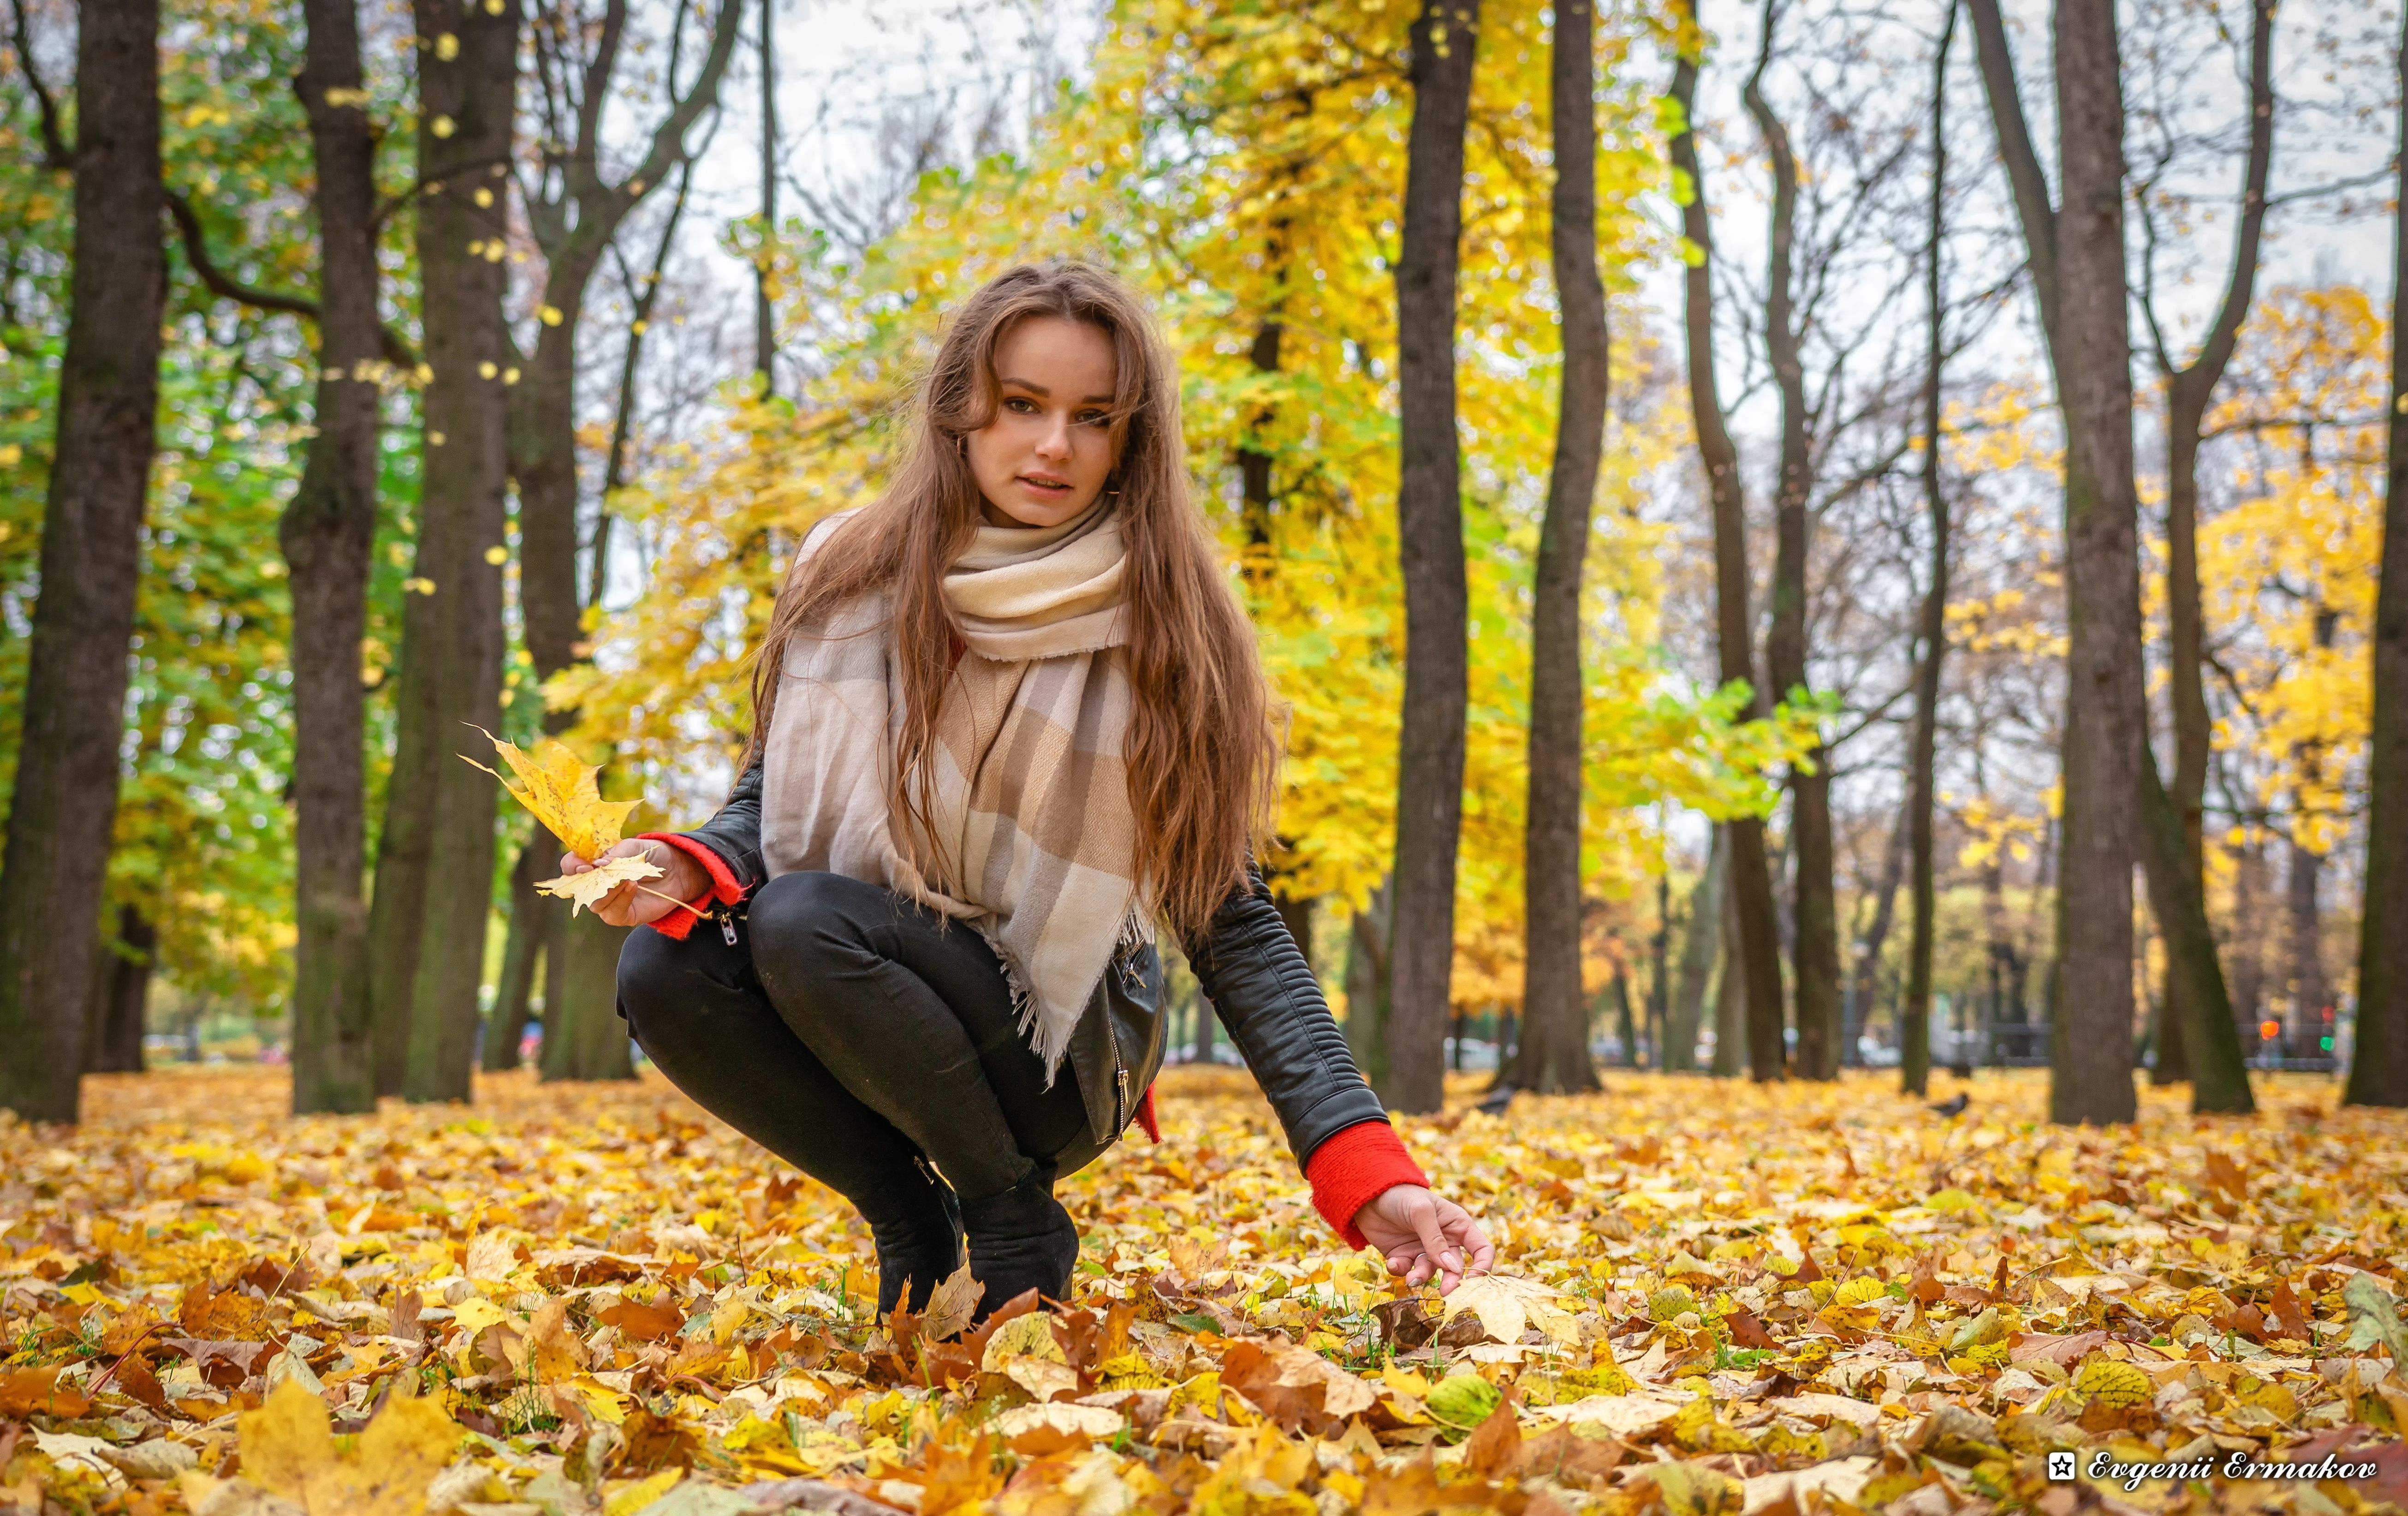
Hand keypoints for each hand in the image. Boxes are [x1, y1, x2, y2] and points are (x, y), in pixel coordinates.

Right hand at [560, 838, 705, 928]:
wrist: (680, 870)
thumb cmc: (655, 855)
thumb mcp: (635, 847)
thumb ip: (617, 853)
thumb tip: (597, 864)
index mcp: (595, 864)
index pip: (571, 867)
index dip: (571, 866)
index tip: (583, 864)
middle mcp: (598, 884)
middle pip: (578, 889)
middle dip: (588, 881)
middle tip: (600, 871)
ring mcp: (610, 901)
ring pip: (595, 903)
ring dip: (608, 890)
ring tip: (627, 877)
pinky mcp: (624, 915)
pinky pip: (613, 914)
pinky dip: (621, 900)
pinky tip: (633, 886)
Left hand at [1355, 1184, 1493, 1294]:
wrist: (1369, 1194)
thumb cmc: (1402, 1195)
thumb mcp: (1421, 1211)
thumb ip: (1435, 1240)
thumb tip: (1451, 1268)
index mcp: (1457, 1225)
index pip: (1481, 1249)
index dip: (1482, 1266)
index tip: (1473, 1280)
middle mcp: (1444, 1240)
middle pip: (1456, 1268)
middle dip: (1450, 1281)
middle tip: (1443, 1292)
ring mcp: (1424, 1250)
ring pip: (1430, 1272)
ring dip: (1421, 1277)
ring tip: (1410, 1277)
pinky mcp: (1404, 1256)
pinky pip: (1407, 1271)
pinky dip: (1400, 1270)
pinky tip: (1392, 1262)